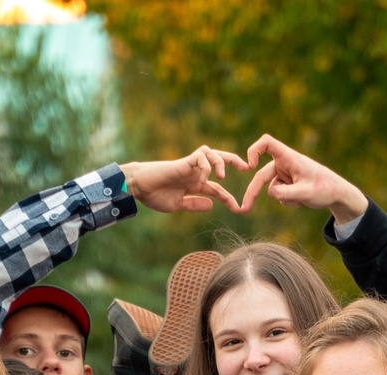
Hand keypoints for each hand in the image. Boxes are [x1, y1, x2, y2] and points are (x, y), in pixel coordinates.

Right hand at [125, 146, 252, 214]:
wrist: (139, 187)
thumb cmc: (154, 196)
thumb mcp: (178, 204)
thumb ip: (194, 204)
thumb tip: (211, 206)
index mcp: (194, 184)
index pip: (217, 189)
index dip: (228, 198)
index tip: (238, 209)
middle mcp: (195, 173)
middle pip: (219, 161)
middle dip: (234, 161)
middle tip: (247, 167)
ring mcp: (189, 166)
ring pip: (212, 153)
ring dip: (221, 161)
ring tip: (221, 177)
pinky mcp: (183, 162)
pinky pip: (200, 157)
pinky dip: (206, 165)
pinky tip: (204, 177)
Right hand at [240, 136, 368, 225]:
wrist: (337, 194)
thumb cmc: (325, 188)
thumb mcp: (306, 193)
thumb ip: (286, 194)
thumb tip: (271, 193)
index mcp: (289, 157)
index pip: (267, 143)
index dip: (254, 150)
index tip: (250, 166)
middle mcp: (284, 163)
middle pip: (261, 175)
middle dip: (253, 193)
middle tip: (244, 209)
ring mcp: (284, 173)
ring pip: (271, 189)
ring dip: (284, 198)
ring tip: (301, 199)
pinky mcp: (286, 183)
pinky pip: (278, 195)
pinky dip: (288, 201)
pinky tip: (301, 200)